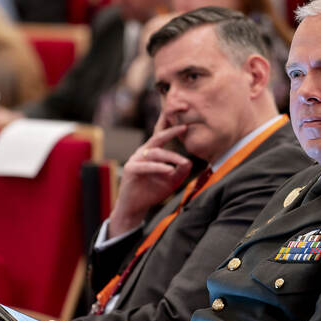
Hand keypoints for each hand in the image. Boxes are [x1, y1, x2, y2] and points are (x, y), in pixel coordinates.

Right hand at [108, 113, 191, 236]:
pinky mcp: (131, 169)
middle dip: (171, 130)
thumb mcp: (171, 181)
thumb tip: (189, 162)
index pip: (163, 134)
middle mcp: (144, 152)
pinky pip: (146, 166)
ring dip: (171, 157)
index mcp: (153, 151)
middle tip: (185, 126)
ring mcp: (136, 159)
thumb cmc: (152, 192)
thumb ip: (180, 171)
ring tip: (183, 162)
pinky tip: (169, 170)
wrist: (135, 208)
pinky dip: (158, 167)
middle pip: (158, 136)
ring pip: (155, 153)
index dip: (172, 123)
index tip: (185, 112)